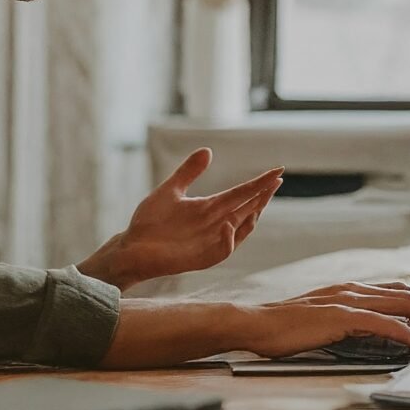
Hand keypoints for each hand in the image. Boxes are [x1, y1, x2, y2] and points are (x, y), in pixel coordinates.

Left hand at [78, 148, 282, 289]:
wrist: (131, 247)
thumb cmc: (150, 222)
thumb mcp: (170, 190)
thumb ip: (188, 172)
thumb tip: (208, 150)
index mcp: (210, 208)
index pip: (240, 193)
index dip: (259, 183)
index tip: (277, 171)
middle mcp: (215, 225)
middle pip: (246, 209)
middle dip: (262, 196)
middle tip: (276, 182)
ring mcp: (209, 242)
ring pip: (240, 230)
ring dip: (251, 216)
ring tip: (260, 199)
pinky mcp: (200, 258)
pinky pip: (222, 251)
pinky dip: (227, 238)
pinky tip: (228, 223)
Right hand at [98, 283, 409, 368]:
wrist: (252, 325)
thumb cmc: (280, 330)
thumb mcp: (318, 323)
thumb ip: (343, 324)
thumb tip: (371, 338)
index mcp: (346, 289)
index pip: (396, 292)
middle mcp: (350, 289)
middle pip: (407, 294)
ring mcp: (346, 300)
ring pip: (403, 304)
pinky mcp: (341, 316)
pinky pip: (386, 324)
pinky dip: (409, 335)